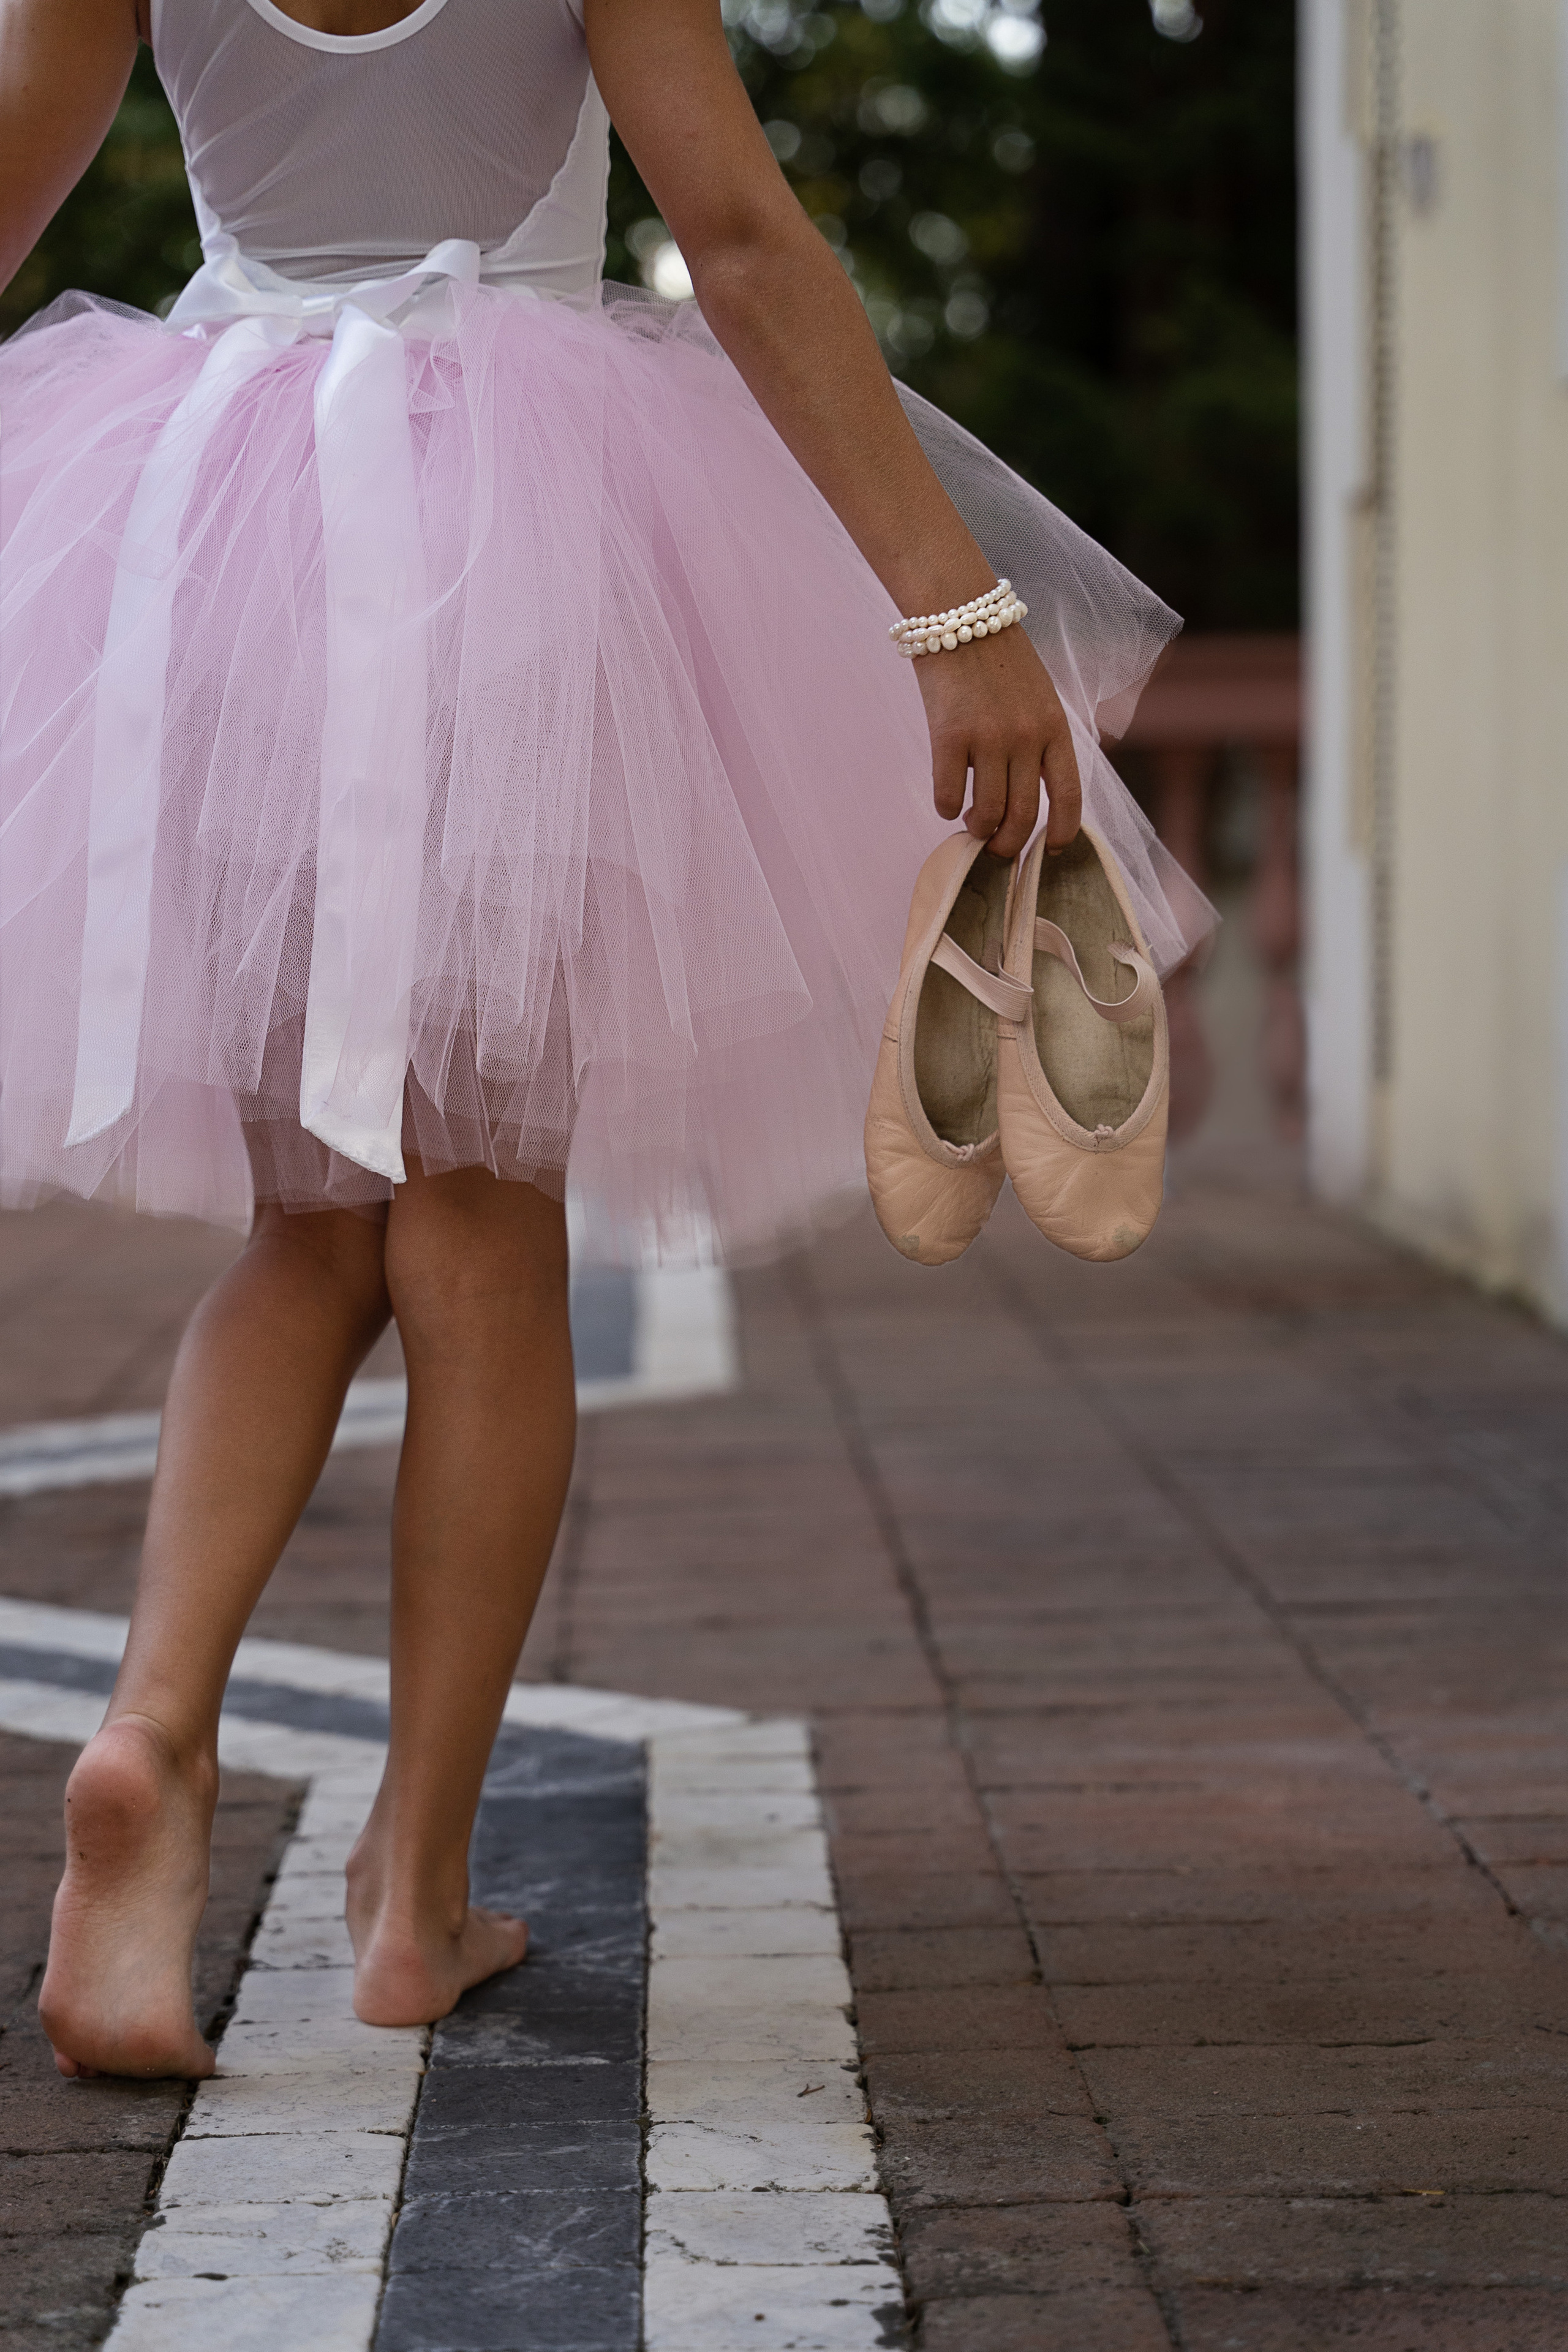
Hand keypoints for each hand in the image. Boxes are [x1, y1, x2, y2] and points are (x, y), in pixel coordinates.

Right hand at [914, 619, 1080, 862]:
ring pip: (986, 813)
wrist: (959, 613)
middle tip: (996, 847)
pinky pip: (948, 794)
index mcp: (1055, 728)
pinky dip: (947, 807)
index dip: (1062, 833)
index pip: (1068, 796)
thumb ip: (1040, 741)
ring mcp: (988, 738)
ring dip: (978, 829)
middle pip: (1023, 816)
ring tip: (971, 823)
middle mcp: (1026, 737)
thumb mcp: (1038, 697)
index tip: (1050, 849)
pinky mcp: (949, 736)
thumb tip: (1029, 794)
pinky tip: (948, 802)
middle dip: (1009, 844)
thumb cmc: (998, 657)